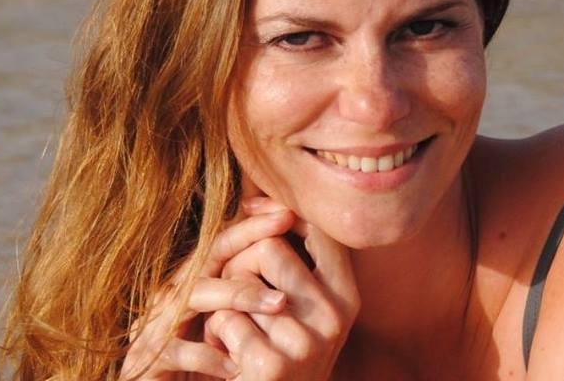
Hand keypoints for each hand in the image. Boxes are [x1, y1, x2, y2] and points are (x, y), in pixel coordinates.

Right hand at [120, 208, 294, 379]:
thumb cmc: (200, 361)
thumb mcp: (225, 321)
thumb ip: (246, 292)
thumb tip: (292, 270)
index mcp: (192, 280)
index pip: (224, 240)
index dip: (254, 225)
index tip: (288, 213)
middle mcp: (173, 291)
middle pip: (210, 253)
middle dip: (249, 237)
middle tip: (286, 226)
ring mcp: (157, 320)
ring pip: (197, 293)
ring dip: (239, 295)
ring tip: (279, 303)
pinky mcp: (146, 356)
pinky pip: (177, 349)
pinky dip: (207, 355)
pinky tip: (236, 365)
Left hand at [204, 197, 360, 380]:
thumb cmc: (283, 350)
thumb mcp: (304, 307)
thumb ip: (296, 260)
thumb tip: (257, 200)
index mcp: (346, 296)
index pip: (317, 230)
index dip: (280, 211)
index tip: (252, 207)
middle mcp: (334, 318)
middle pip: (272, 246)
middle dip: (241, 260)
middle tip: (232, 284)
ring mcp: (305, 344)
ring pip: (243, 281)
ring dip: (226, 300)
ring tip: (234, 327)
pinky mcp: (272, 367)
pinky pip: (225, 318)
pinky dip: (216, 332)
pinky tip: (228, 357)